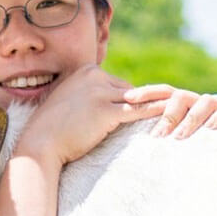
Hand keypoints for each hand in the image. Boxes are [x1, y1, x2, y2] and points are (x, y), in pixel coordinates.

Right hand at [17, 64, 159, 166]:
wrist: (38, 145)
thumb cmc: (51, 130)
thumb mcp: (68, 103)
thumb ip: (85, 97)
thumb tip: (99, 105)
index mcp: (84, 70)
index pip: (115, 83)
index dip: (125, 100)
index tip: (140, 108)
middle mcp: (93, 76)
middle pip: (127, 89)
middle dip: (139, 104)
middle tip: (162, 111)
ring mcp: (99, 92)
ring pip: (136, 98)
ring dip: (156, 104)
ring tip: (178, 107)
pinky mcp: (104, 111)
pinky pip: (137, 111)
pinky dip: (155, 111)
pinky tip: (170, 113)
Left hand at [122, 84, 216, 138]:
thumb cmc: (190, 155)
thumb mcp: (170, 146)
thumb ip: (156, 138)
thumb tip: (130, 144)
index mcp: (181, 105)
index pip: (164, 92)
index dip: (146, 92)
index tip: (128, 99)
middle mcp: (198, 103)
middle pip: (182, 96)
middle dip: (168, 115)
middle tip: (157, 136)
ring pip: (206, 102)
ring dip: (191, 119)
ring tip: (180, 138)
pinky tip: (209, 129)